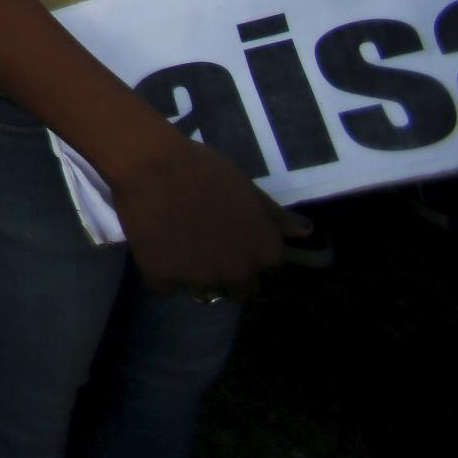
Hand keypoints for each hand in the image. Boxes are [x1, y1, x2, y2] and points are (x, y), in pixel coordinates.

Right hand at [109, 135, 304, 297]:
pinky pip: (167, 287)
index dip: (252, 257)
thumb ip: (275, 216)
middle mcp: (239, 273)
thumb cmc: (204, 169)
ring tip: (179, 247)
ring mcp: (201, 279)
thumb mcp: (247, 188)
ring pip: (204, 292)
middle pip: (240, 291)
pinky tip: (157, 247)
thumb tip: (307, 233)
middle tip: (208, 248)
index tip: (236, 243)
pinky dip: (163, 273)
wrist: (151, 165)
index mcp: (264, 251)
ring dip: (197, 277)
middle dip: (229, 275)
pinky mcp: (164, 279)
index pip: (269, 273)